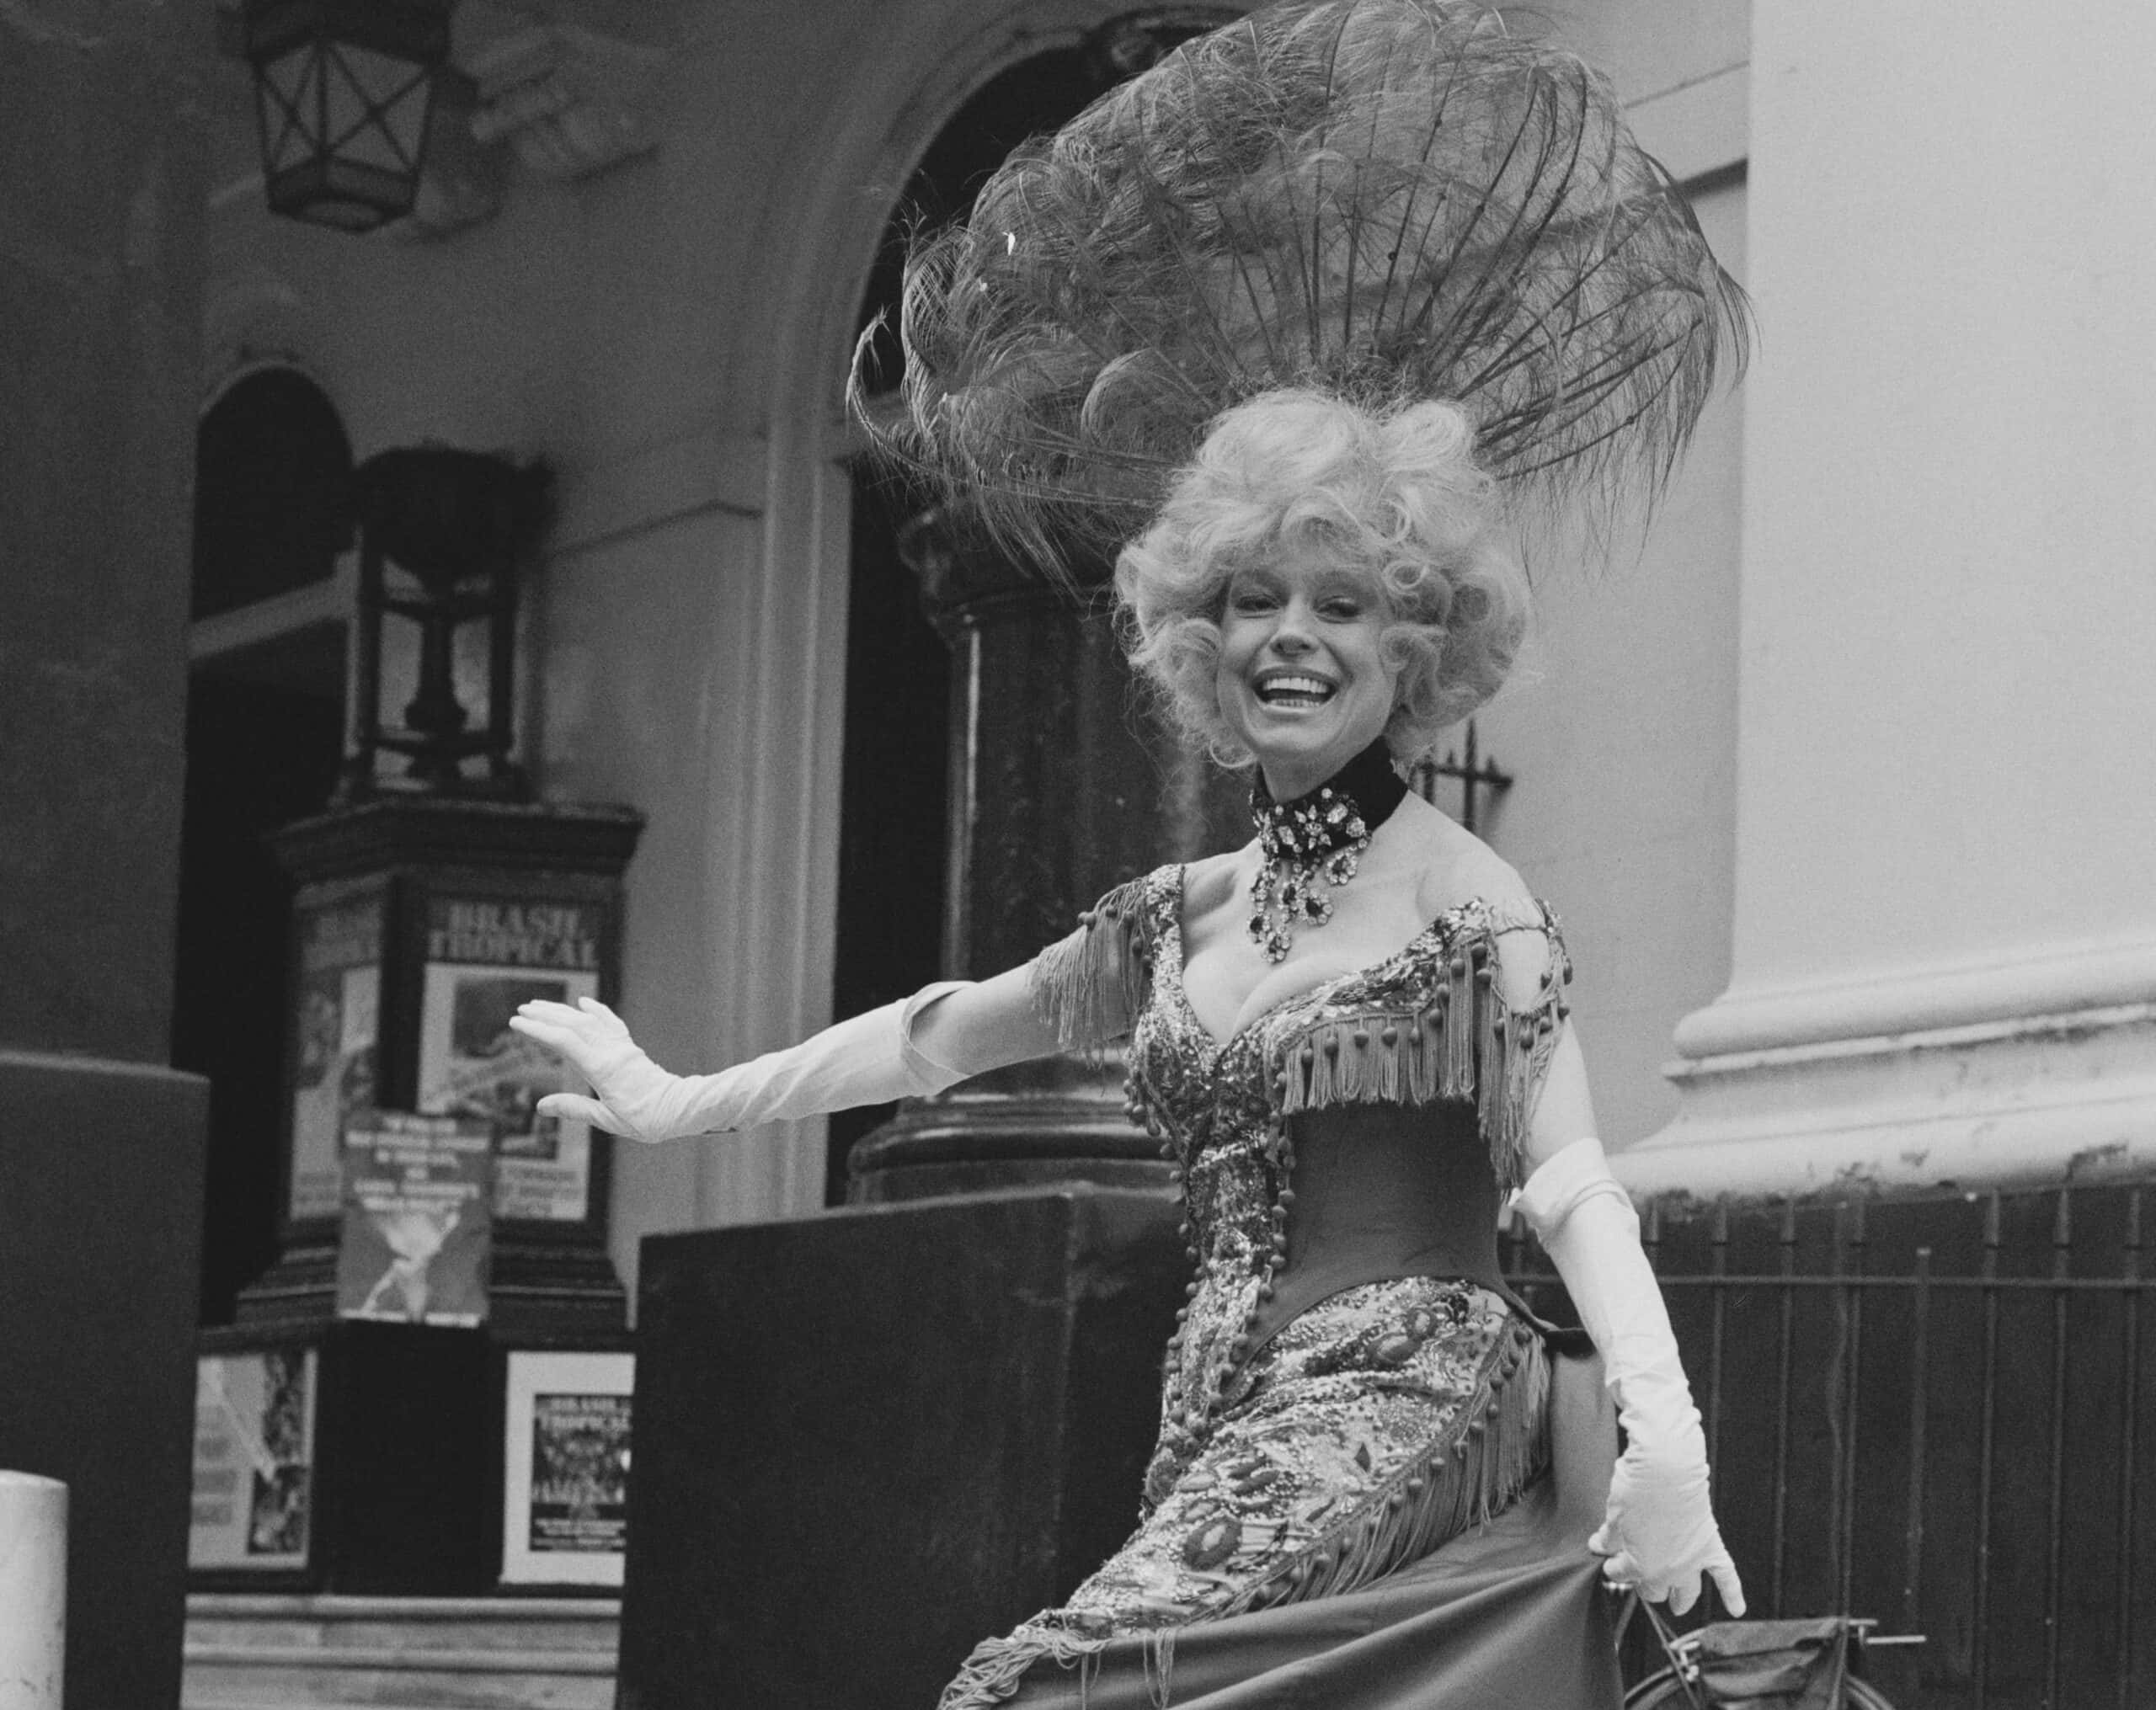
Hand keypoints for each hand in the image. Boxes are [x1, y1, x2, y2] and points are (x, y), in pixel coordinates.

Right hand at [507, 997, 678, 1140]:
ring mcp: (621, 1048)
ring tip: (541, 1006)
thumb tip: (542, 1106)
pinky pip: (611, 1023)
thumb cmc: (646, 1120)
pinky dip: (596, 1011)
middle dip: (545, 1015)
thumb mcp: (607, 1120)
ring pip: (589, 1021)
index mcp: (602, 1069)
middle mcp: (611, 1052)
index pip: (563, 1042)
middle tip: (521, 1010)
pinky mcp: (629, 1049)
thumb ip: (574, 1109)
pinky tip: (583, 1003)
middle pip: (573, 1025)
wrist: (679, 1110)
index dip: (538, 1030)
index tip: (516, 1023)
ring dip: (563, 1011)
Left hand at [1590, 1437, 1744, 1615]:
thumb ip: (1608, 1537)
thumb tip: (1599, 1546)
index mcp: (1641, 1563)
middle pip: (1654, 1589)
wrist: (1667, 1467)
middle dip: (1643, 1584)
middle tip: (1639, 1578)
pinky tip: (1736, 1610)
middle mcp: (1668, 1569)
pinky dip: (1733, 1595)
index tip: (1608, 1561)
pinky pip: (1727, 1576)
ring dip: (1681, 1600)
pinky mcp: (1711, 1546)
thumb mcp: (1614, 1514)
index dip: (1613, 1567)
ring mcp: (1692, 1560)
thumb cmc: (1637, 1488)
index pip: (1622, 1574)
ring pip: (1687, 1591)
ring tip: (1677, 1606)